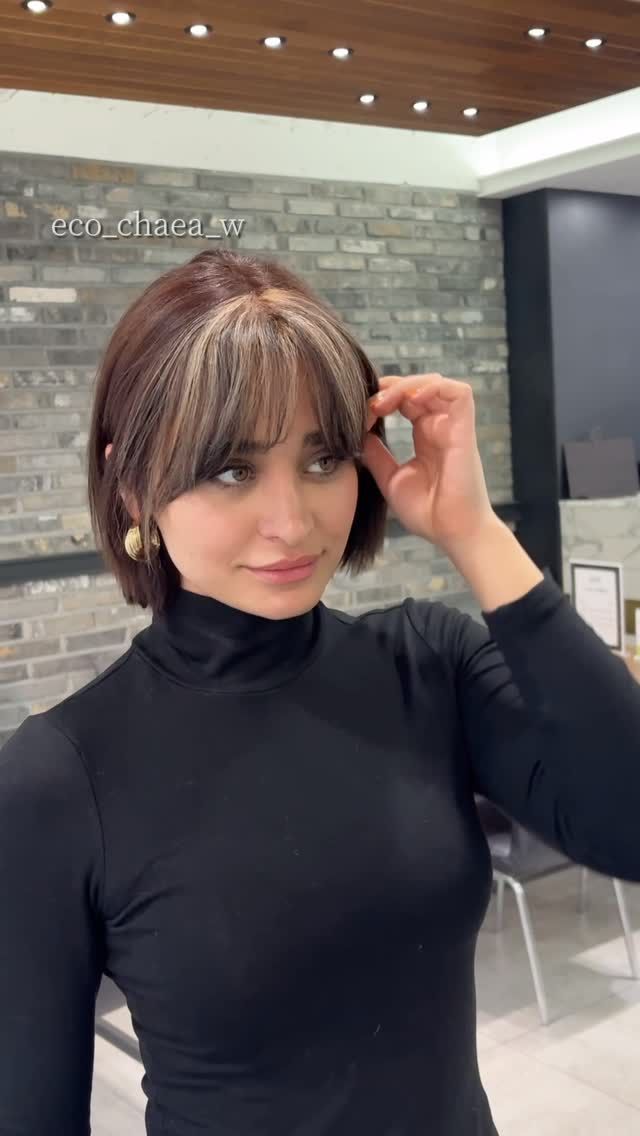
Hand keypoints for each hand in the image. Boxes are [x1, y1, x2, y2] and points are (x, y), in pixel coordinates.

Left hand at [361, 373, 497, 549]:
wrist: (451, 533)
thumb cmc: (427, 513)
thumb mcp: (390, 478)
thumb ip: (376, 454)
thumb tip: (358, 432)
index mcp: (424, 437)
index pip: (404, 401)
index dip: (382, 399)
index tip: (361, 415)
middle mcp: (439, 428)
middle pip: (416, 388)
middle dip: (388, 388)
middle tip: (369, 406)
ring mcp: (453, 427)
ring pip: (434, 384)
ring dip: (406, 386)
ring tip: (384, 402)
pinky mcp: (465, 430)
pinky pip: (459, 392)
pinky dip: (433, 387)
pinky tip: (410, 400)